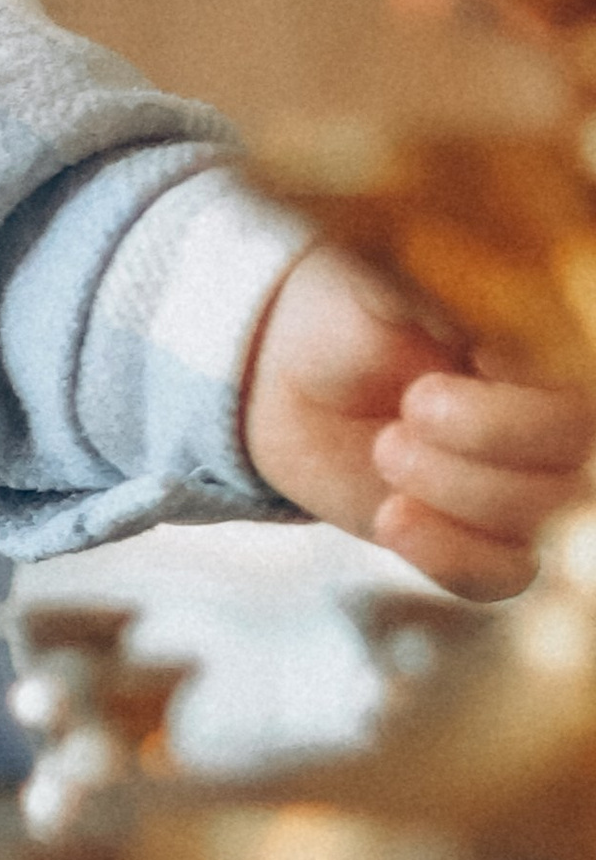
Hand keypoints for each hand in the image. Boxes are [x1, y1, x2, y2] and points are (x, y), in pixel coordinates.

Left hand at [242, 243, 595, 596]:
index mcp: (542, 337)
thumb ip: (436, 292)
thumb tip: (490, 311)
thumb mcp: (381, 283)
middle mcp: (553, 412)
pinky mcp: (488, 542)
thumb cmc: (347, 315)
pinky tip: (392, 517)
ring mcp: (528, 480)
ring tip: (385, 448)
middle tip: (412, 406)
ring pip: (543, 513)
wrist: (292, 381)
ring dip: (454, 488)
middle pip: (575, 445)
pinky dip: (450, 556)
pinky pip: (505, 576)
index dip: (526, 382)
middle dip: (490, 434)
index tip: (472, 355)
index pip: (575, 371)